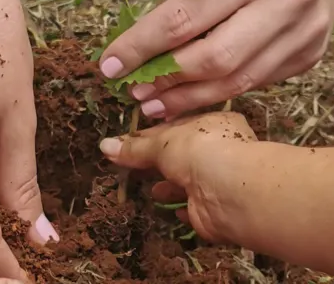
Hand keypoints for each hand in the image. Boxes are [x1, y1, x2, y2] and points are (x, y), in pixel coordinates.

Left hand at [97, 0, 333, 119]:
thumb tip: (141, 48)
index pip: (184, 18)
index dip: (142, 46)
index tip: (110, 65)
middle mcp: (284, 6)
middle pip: (215, 59)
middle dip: (167, 81)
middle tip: (133, 92)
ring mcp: (304, 34)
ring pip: (239, 81)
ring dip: (190, 98)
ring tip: (155, 105)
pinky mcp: (312, 55)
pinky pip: (258, 82)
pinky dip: (222, 92)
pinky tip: (194, 97)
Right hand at [98, 112, 258, 243]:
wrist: (230, 192)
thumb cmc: (200, 151)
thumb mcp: (162, 143)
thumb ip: (135, 147)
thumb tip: (103, 146)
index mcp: (213, 125)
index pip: (176, 127)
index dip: (150, 135)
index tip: (126, 142)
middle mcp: (219, 151)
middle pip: (182, 155)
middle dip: (158, 162)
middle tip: (131, 166)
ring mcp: (218, 181)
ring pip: (188, 182)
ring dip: (169, 185)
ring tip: (151, 189)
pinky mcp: (214, 210)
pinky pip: (194, 207)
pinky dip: (180, 207)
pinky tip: (166, 207)